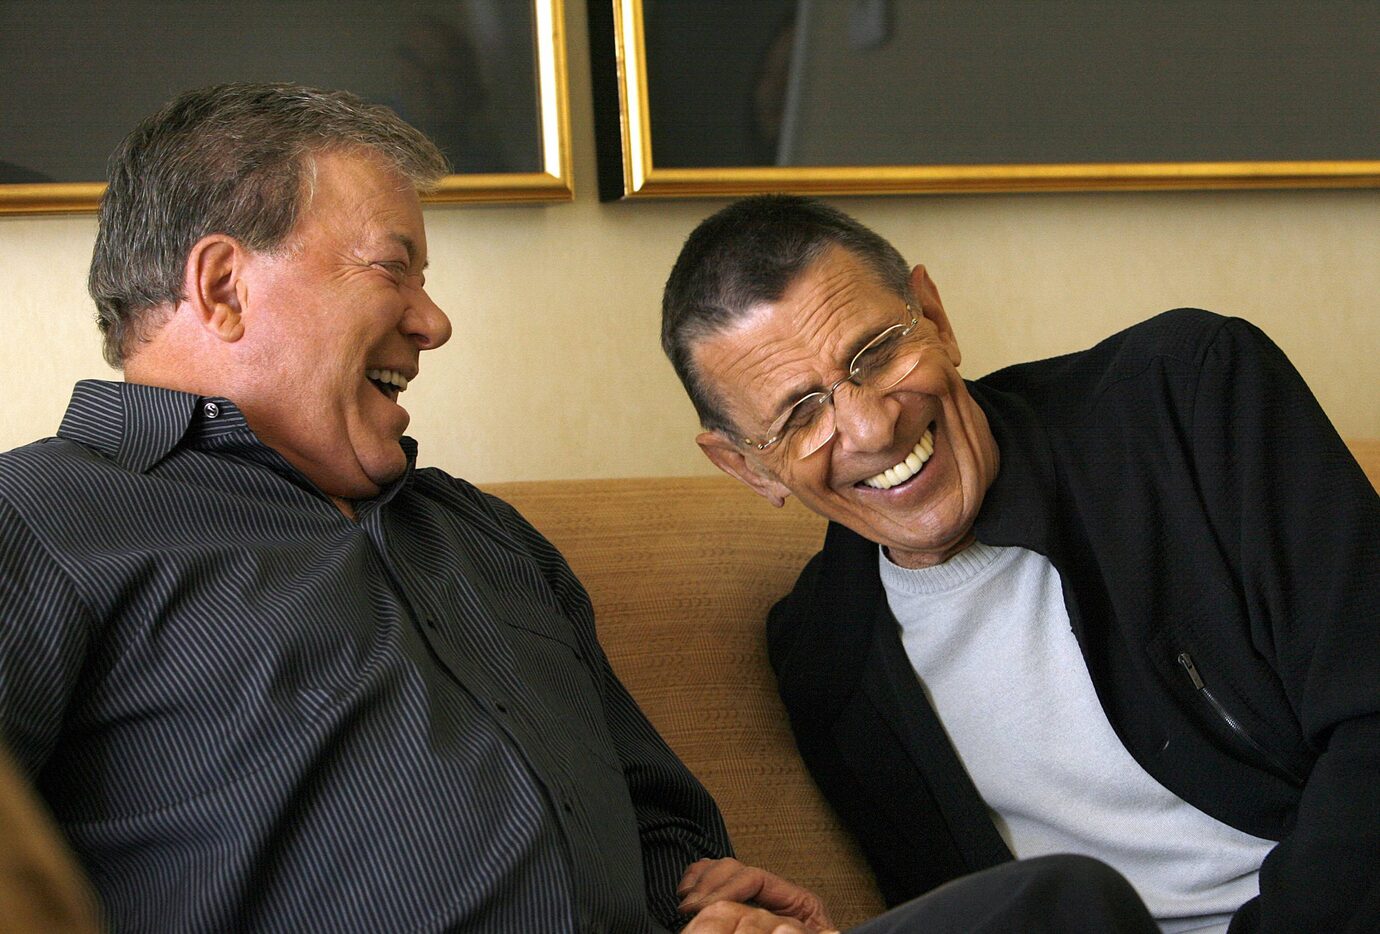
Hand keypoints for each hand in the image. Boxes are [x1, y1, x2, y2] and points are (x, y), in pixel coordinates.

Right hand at [677, 858, 837, 932]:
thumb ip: (806, 933)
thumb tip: (791, 928)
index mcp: (799, 903)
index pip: (755, 877)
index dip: (726, 888)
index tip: (704, 906)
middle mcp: (777, 894)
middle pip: (734, 868)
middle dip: (708, 886)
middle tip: (689, 908)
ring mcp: (759, 898)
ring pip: (723, 869)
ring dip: (700, 882)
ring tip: (686, 902)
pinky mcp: (744, 907)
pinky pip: (716, 878)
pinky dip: (698, 879)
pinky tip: (686, 891)